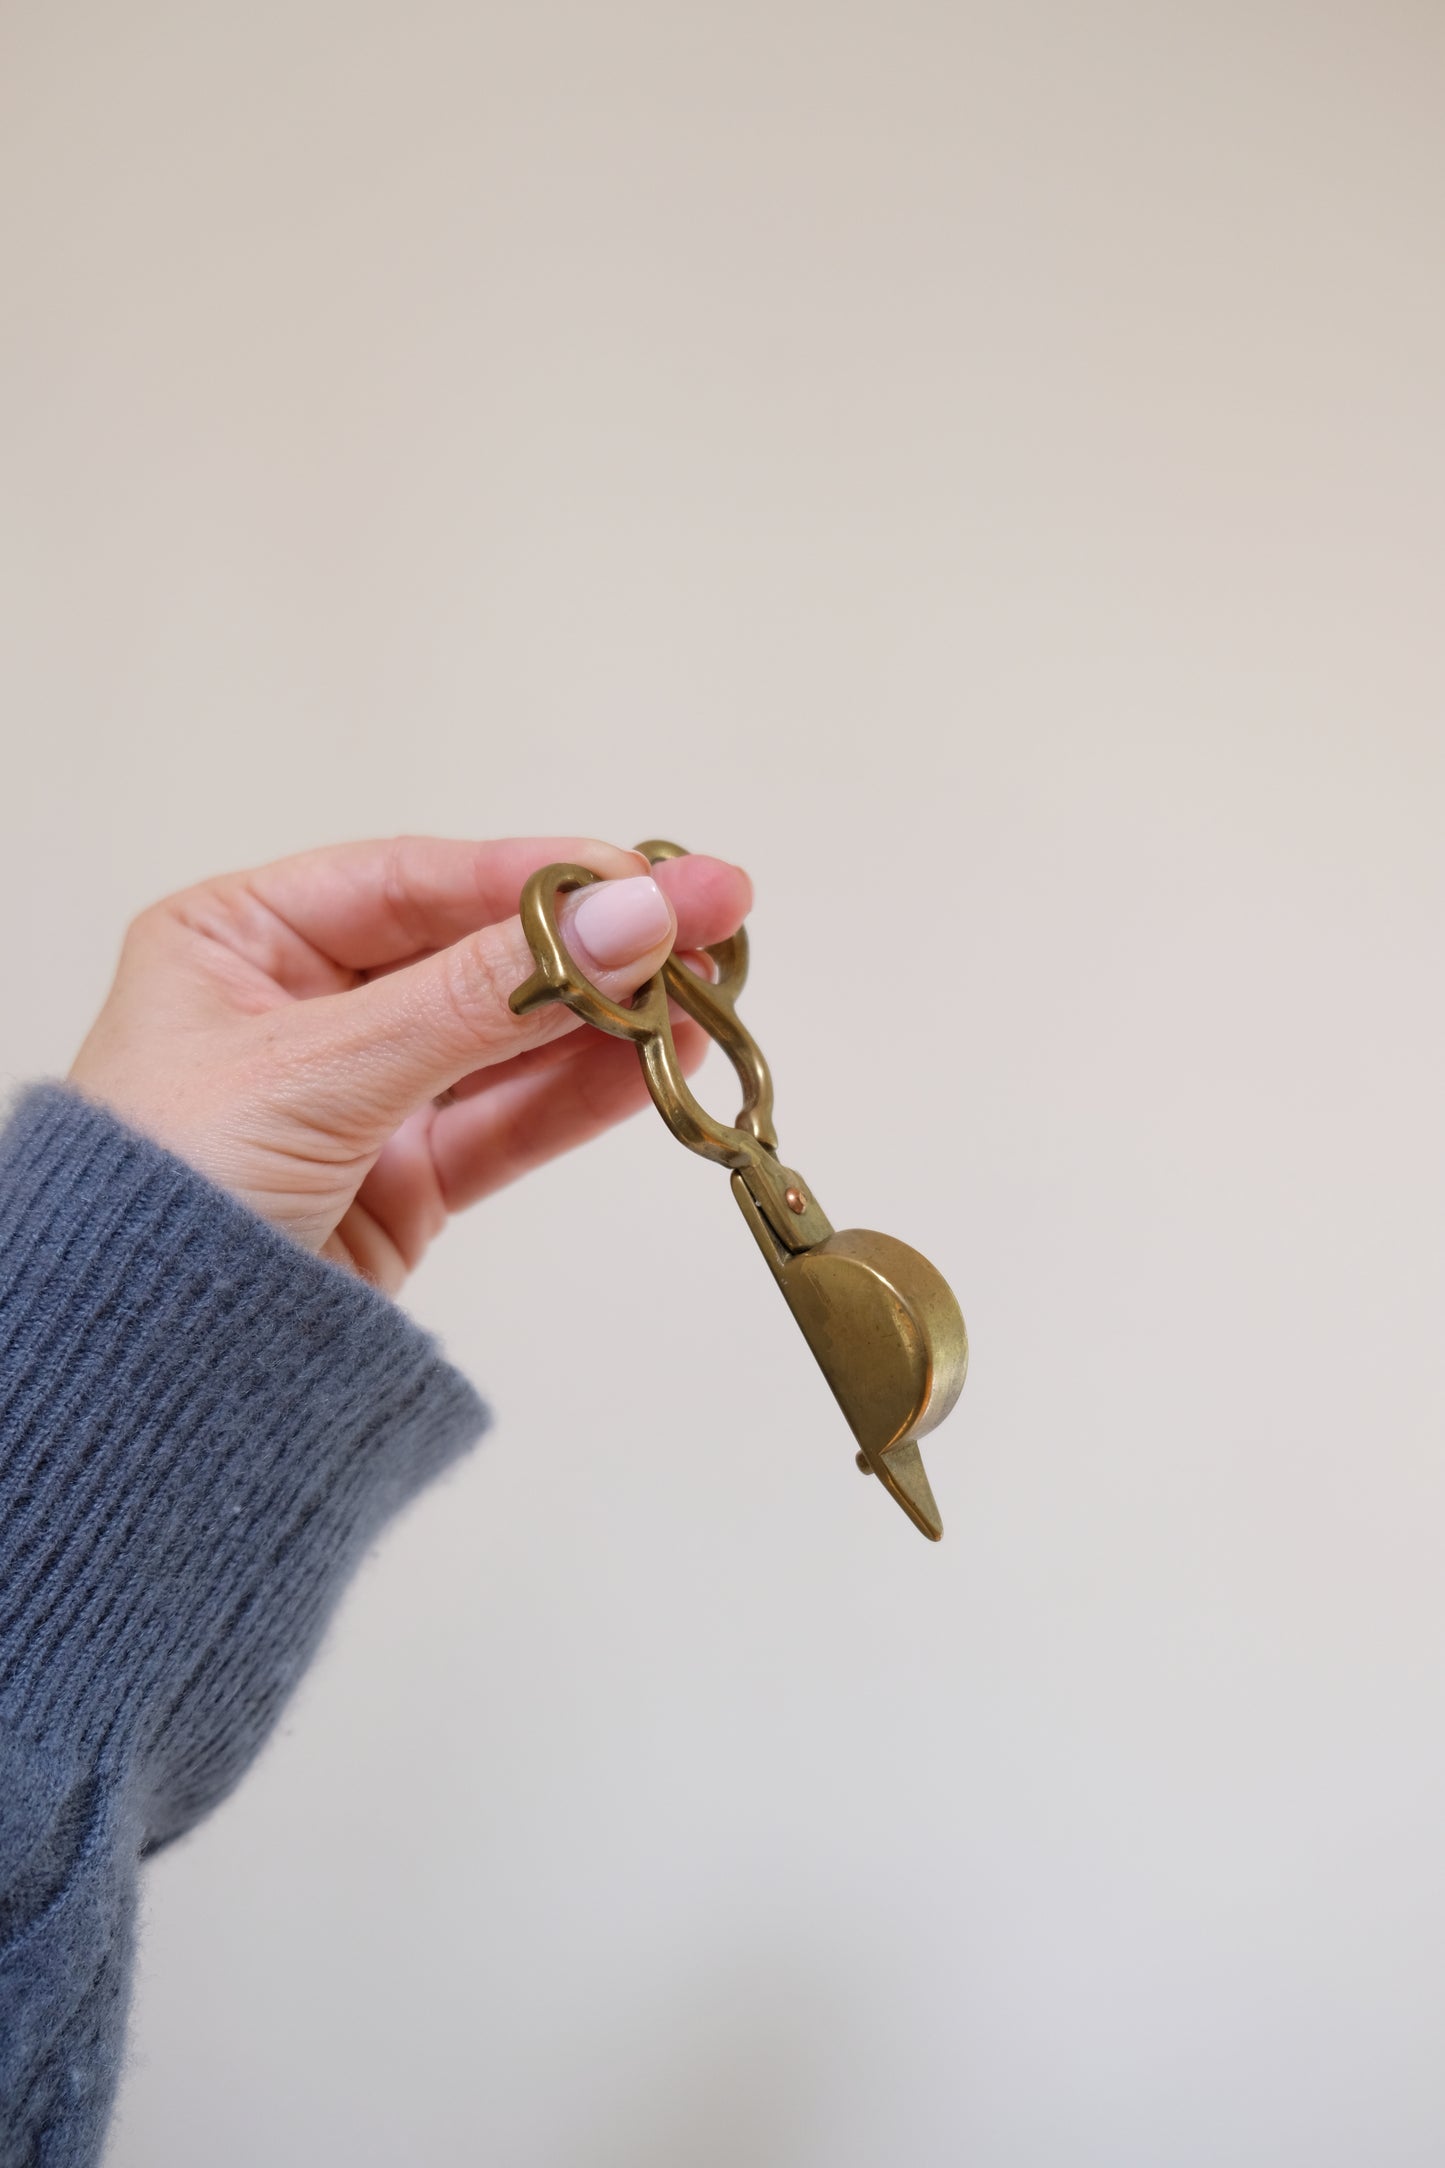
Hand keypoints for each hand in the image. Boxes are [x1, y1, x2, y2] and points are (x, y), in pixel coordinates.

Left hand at [68, 835, 751, 1290]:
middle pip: (474, 953)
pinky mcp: (401, 1181)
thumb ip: (479, 996)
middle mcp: (298, 1006)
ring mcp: (357, 1096)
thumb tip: (625, 916)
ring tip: (712, 993)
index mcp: (237, 938)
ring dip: (610, 1019)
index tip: (647, 875)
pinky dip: (586, 1097)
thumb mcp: (316, 1072)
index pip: (413, 880)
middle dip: (594, 941)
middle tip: (717, 916)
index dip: (539, 877)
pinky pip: (507, 1123)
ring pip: (505, 1041)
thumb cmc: (156, 1205)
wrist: (132, 1395)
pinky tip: (665, 1063)